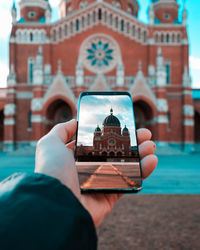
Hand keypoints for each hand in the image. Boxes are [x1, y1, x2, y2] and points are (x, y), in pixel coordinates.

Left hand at [35, 119, 156, 226]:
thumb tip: (76, 121)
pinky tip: (152, 160)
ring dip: (141, 155)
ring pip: (127, 166)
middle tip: (145, 134)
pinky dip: (143, 172)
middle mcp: (91, 168)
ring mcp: (102, 181)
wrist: (57, 202)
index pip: (101, 141)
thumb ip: (61, 130)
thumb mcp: (50, 143)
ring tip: (151, 145)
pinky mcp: (110, 195)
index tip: (127, 125)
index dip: (114, 133)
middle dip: (133, 142)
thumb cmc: (52, 170)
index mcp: (79, 156)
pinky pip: (130, 182)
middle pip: (117, 152)